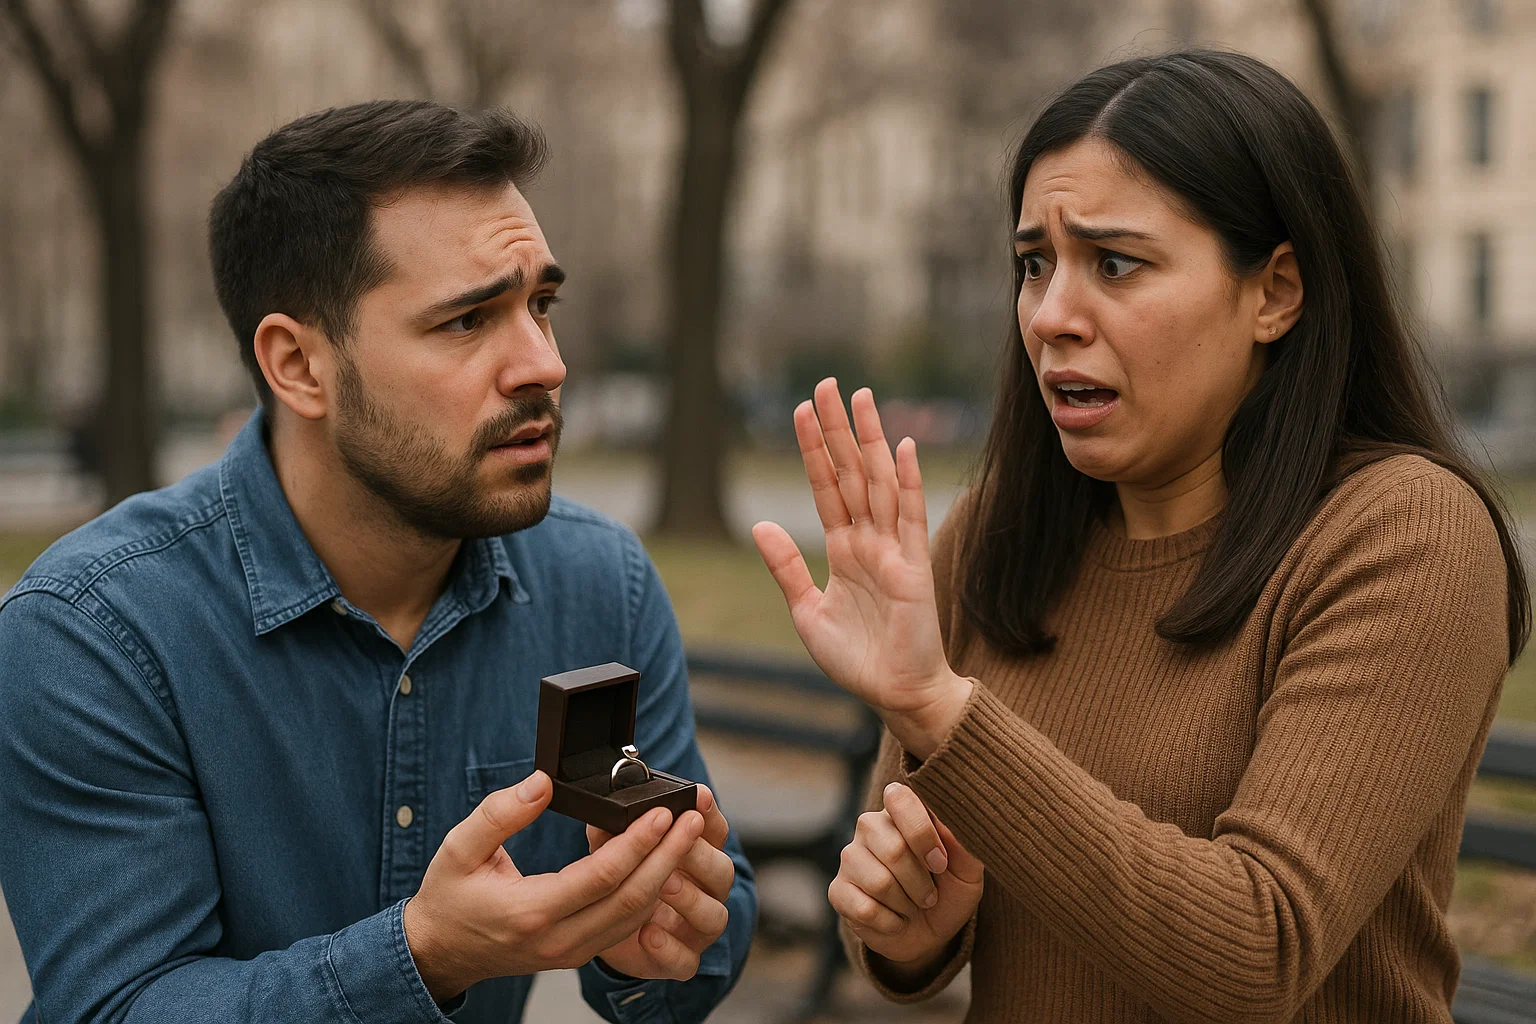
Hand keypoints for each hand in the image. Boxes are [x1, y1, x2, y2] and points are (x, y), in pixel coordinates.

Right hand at [402, 770, 704, 1001]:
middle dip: (669, 856)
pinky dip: (650, 894)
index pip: (602, 876)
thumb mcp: (459, 847)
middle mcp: (559, 938)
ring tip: (688, 836)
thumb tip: (541, 783)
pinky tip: (664, 863)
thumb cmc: (449, 896)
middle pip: (632, 898)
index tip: (662, 812)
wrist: (440, 951)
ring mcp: (571, 952)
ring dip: (667, 874)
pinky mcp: (578, 953)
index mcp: (531, 911)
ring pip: (635, 915)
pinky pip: (626, 925)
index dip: (637, 842)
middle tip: (694, 819)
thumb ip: (500, 813)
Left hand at [586, 785, 735, 980]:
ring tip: (665, 884)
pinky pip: (687, 961)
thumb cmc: (621, 880)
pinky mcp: (680, 959)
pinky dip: (670, 949)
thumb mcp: (614, 849)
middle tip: (680, 838)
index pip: (715, 830)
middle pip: (722, 870)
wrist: (611, 930)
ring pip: (715, 916)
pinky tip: (648, 933)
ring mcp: (697, 928)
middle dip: (701, 854)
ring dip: (691, 899)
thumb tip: (605, 811)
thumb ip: (614, 831)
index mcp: (697, 856)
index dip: (709, 813)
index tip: (696, 795)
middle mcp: (706, 891)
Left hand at [752, 378, 971, 756]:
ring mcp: (893, 550)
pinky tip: (900, 448)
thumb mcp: (807, 611)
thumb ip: (787, 567)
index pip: (825, 487)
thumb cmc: (857, 659)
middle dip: (838, 429)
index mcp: (843, 550)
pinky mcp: (915, 567)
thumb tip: (760, 524)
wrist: (896, 694)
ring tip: (861, 398)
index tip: (801, 410)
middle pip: (851, 472)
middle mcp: (869, 541)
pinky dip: (906, 482)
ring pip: (879, 483)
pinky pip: (910, 516)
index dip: (813, 450)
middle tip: (828, 384)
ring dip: (870, 440)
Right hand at [830, 783, 983, 977]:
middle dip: (921, 882)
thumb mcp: (968, 869)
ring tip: (912, 906)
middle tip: (930, 896)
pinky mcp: (838, 890)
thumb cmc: (949, 891)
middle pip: (894, 849)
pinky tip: (894, 920)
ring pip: (879, 882)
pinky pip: (864, 909)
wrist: (930, 933)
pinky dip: (891, 923)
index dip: (922, 834)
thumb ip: (963, 841)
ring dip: (907, 905)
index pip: (899, 798)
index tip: (940, 864)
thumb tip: (951, 820)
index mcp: (902, 810)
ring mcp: (850, 857)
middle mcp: (871, 826)